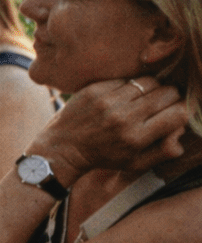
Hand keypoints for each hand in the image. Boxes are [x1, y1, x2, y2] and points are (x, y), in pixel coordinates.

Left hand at [27, 77, 186, 179]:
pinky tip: (122, 96)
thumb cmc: (102, 157)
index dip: (181, 111)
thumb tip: (181, 138)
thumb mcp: (133, 163)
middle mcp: (123, 117)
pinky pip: (125, 79)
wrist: (62, 148)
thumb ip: (162, 152)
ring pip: (149, 81)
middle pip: (167, 93)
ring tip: (143, 98)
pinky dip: (129, 86)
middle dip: (170, 97)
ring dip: (151, 88)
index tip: (173, 114)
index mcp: (136, 137)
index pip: (178, 113)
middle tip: (161, 104)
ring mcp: (107, 101)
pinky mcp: (94, 89)